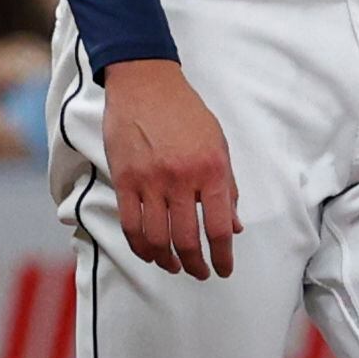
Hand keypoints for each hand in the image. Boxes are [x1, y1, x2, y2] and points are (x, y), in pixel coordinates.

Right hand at [104, 57, 238, 274]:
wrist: (146, 84)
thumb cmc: (187, 114)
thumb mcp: (219, 146)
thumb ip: (228, 188)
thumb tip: (234, 227)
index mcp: (210, 170)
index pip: (219, 227)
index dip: (223, 255)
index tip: (224, 269)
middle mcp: (180, 179)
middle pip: (187, 238)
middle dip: (196, 264)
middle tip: (201, 273)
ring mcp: (149, 180)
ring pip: (156, 237)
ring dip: (167, 260)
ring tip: (174, 266)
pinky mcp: (124, 179)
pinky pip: (130, 223)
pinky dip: (140, 245)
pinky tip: (149, 252)